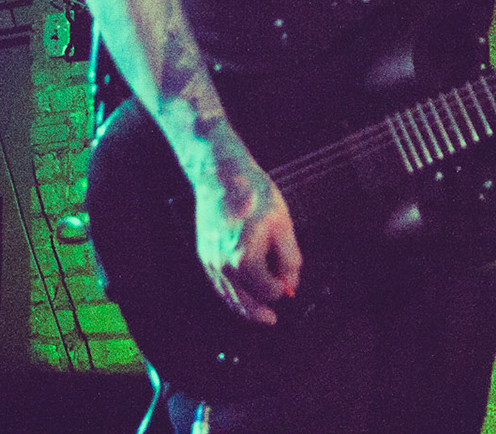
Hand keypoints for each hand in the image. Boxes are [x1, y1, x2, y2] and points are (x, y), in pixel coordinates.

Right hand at [194, 164, 301, 325]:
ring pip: (227, 297)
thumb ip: (288, 257)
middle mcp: (224, 266)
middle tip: (271, 320)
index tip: (289, 282)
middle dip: (260, 312)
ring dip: (243, 308)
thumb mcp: (282, 223)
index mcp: (246, 259)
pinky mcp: (203, 255)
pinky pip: (216, 285)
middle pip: (244, 302)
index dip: (282, 289)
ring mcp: (211, 262)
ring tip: (256, 315)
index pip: (268, 290)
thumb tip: (291, 281)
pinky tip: (236, 296)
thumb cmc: (254, 195)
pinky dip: (228, 295)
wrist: (221, 175)